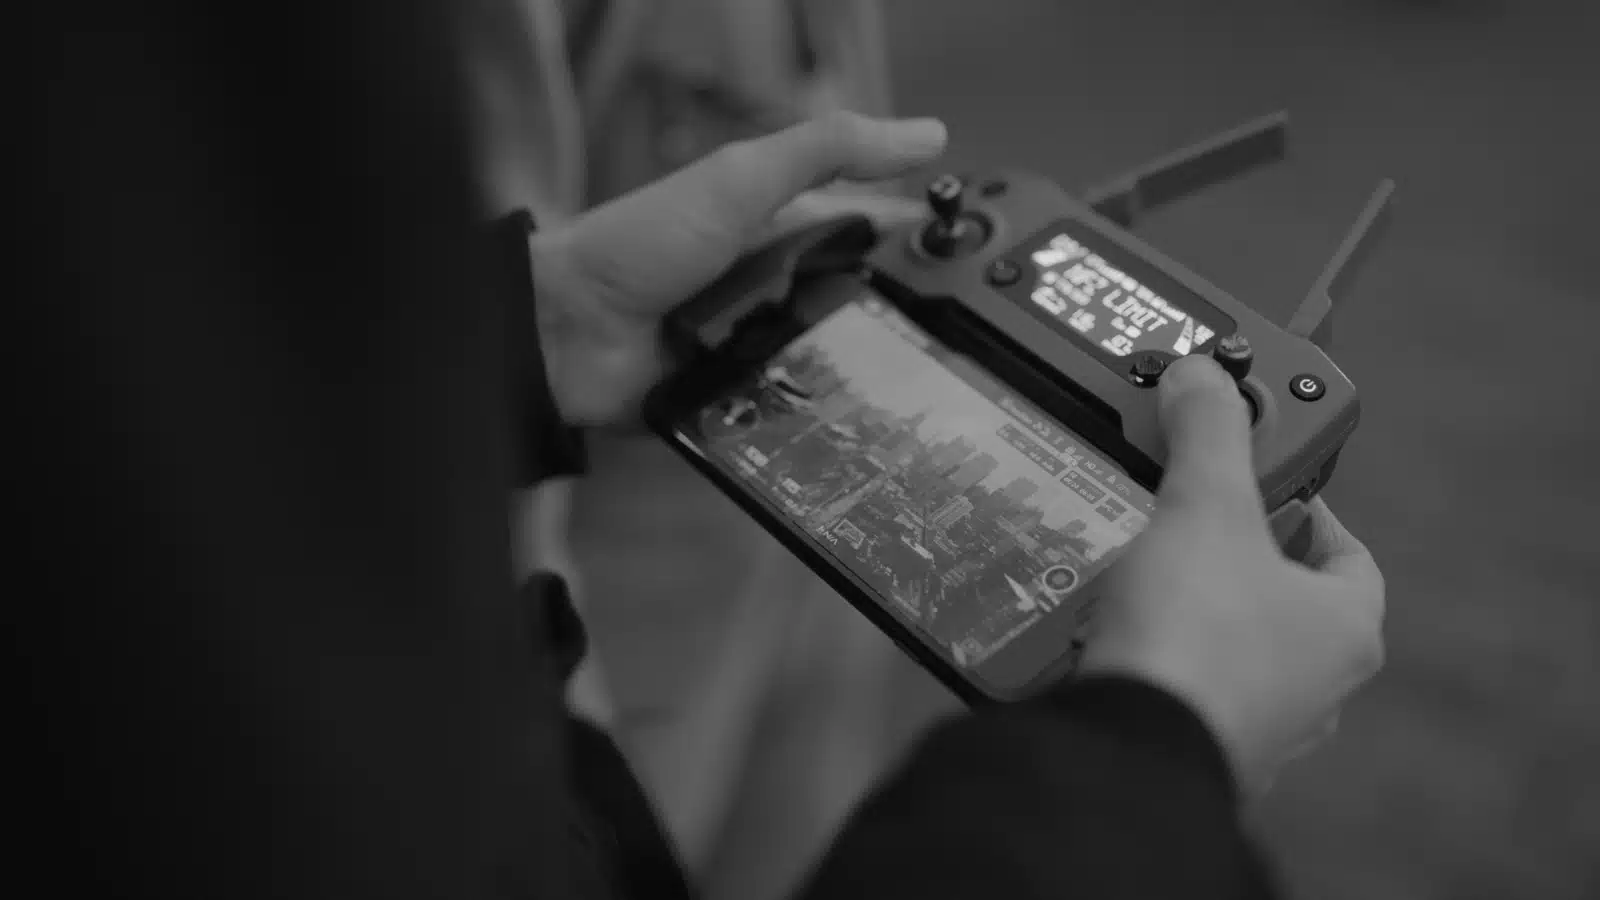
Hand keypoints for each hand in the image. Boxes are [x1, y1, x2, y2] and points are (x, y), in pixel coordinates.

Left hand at [528, 112, 947, 426]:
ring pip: (842, 365)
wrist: (563, 333)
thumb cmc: (645, 244)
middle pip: (867, 305)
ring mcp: (763, 347)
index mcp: (786, 226)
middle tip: (982, 349)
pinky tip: (877, 436)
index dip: (929, 244)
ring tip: (947, 399)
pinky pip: (800, 412)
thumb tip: (929, 135)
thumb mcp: (741, 180)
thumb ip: (826, 150)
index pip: (877, 232)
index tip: (991, 265)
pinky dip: (828, 420)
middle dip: (914, 323)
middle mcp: (781, 287)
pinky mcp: (744, 402)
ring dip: (879, 378)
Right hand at [1080, 355, 1386, 795]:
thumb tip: (1201, 373)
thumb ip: (1207, 432)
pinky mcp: (1198, 750)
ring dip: (1192, 607)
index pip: (1346, 551)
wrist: (1130, 750)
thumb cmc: (1197, 633)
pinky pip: (1183, 685)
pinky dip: (1156, 653)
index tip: (1259, 479)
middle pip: (1284, 599)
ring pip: (1232, 648)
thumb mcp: (1205, 506)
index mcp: (1345, 626)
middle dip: (1237, 554)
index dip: (1306, 506)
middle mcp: (1317, 686)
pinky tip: (1113, 626)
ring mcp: (1260, 727)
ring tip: (1138, 565)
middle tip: (1186, 513)